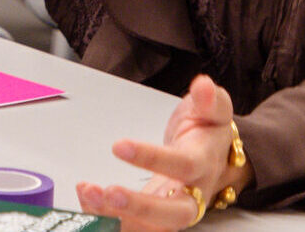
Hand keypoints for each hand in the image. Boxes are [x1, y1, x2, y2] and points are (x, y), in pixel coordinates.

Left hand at [75, 74, 248, 230]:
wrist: (217, 159)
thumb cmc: (208, 132)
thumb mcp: (214, 110)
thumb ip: (210, 99)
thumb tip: (204, 85)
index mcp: (203, 163)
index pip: (182, 165)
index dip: (152, 158)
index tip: (119, 145)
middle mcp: (192, 194)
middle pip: (174, 213)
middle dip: (140, 207)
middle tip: (108, 193)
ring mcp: (173, 209)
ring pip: (151, 227)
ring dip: (118, 217)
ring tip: (88, 195)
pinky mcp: (155, 218)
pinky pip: (135, 226)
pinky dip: (110, 219)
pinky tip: (87, 201)